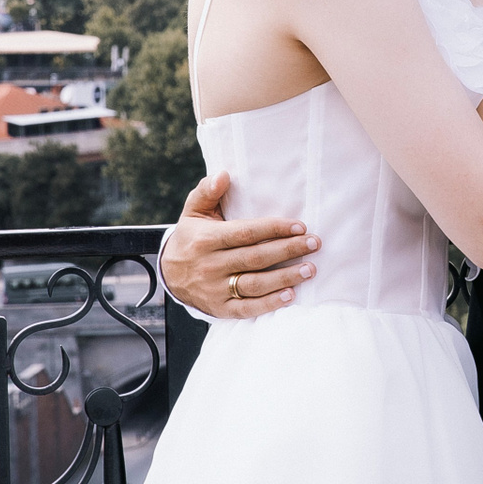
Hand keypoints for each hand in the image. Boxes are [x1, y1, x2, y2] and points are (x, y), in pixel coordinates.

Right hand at [160, 173, 319, 318]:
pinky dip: (269, 304)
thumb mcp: (193, 212)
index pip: (246, 233)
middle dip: (288, 250)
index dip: (274, 229)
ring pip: (254, 284)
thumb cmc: (191, 237)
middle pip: (255, 258)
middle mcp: (210, 265)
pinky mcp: (220, 308)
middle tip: (314, 243)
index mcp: (206, 239)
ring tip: (310, 269)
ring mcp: (215, 289)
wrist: (168, 274)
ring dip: (285, 277)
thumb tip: (224, 174)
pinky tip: (290, 295)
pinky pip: (247, 309)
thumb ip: (207, 191)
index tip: (299, 226)